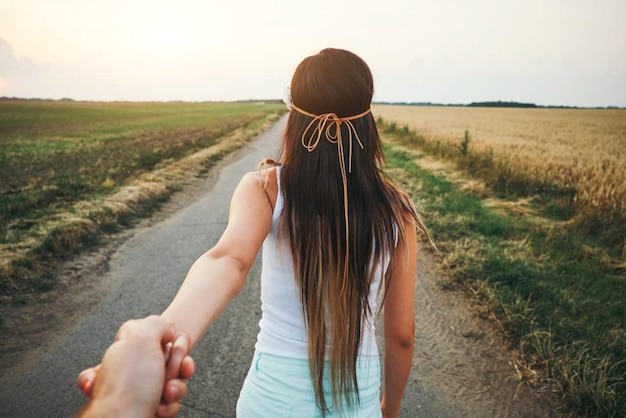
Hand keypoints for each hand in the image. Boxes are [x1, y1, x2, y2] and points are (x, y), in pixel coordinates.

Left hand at [76, 316, 194, 416]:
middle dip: (176, 364)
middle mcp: (132, 368)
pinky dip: (170, 405)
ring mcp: (141, 389)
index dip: (166, 338)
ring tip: (165, 393)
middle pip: (169, 357)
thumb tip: (168, 330)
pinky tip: (161, 406)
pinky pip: (171, 401)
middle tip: (166, 371)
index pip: (152, 333)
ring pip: (173, 380)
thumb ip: (157, 323)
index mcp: (126, 348)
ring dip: (176, 387)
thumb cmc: (128, 387)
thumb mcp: (142, 337)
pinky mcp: (149, 408)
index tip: (168, 342)